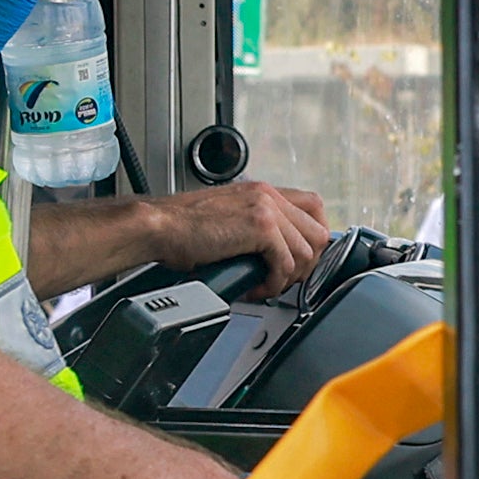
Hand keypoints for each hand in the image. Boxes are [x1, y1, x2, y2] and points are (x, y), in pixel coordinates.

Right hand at [112, 177, 339, 290]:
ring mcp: (267, 209)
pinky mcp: (260, 228)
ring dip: (288, 279)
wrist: (159, 227)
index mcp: (263, 191)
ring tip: (264, 286)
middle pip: (319, 233)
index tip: (299, 260)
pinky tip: (254, 288)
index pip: (314, 208)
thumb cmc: (181, 228)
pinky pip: (286, 265)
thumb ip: (254, 227)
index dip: (312, 240)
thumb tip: (274, 255)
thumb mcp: (228, 218)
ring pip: (306, 253)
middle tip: (283, 279)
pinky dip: (273, 284)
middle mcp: (269, 195)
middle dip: (306, 265)